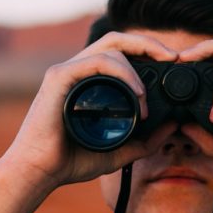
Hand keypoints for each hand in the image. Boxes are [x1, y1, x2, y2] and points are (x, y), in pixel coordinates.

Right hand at [0, 32, 178, 189]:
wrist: (39, 172)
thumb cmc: (71, 160)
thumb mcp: (120, 151)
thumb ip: (146, 141)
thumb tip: (174, 125)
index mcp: (90, 80)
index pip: (121, 52)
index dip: (148, 51)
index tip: (172, 63)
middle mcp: (78, 70)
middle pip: (117, 39)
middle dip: (148, 43)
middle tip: (173, 57)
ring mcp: (67, 70)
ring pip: (110, 48)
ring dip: (136, 68)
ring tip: (146, 97)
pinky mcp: (59, 77)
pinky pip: (96, 61)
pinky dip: (122, 72)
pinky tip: (136, 93)